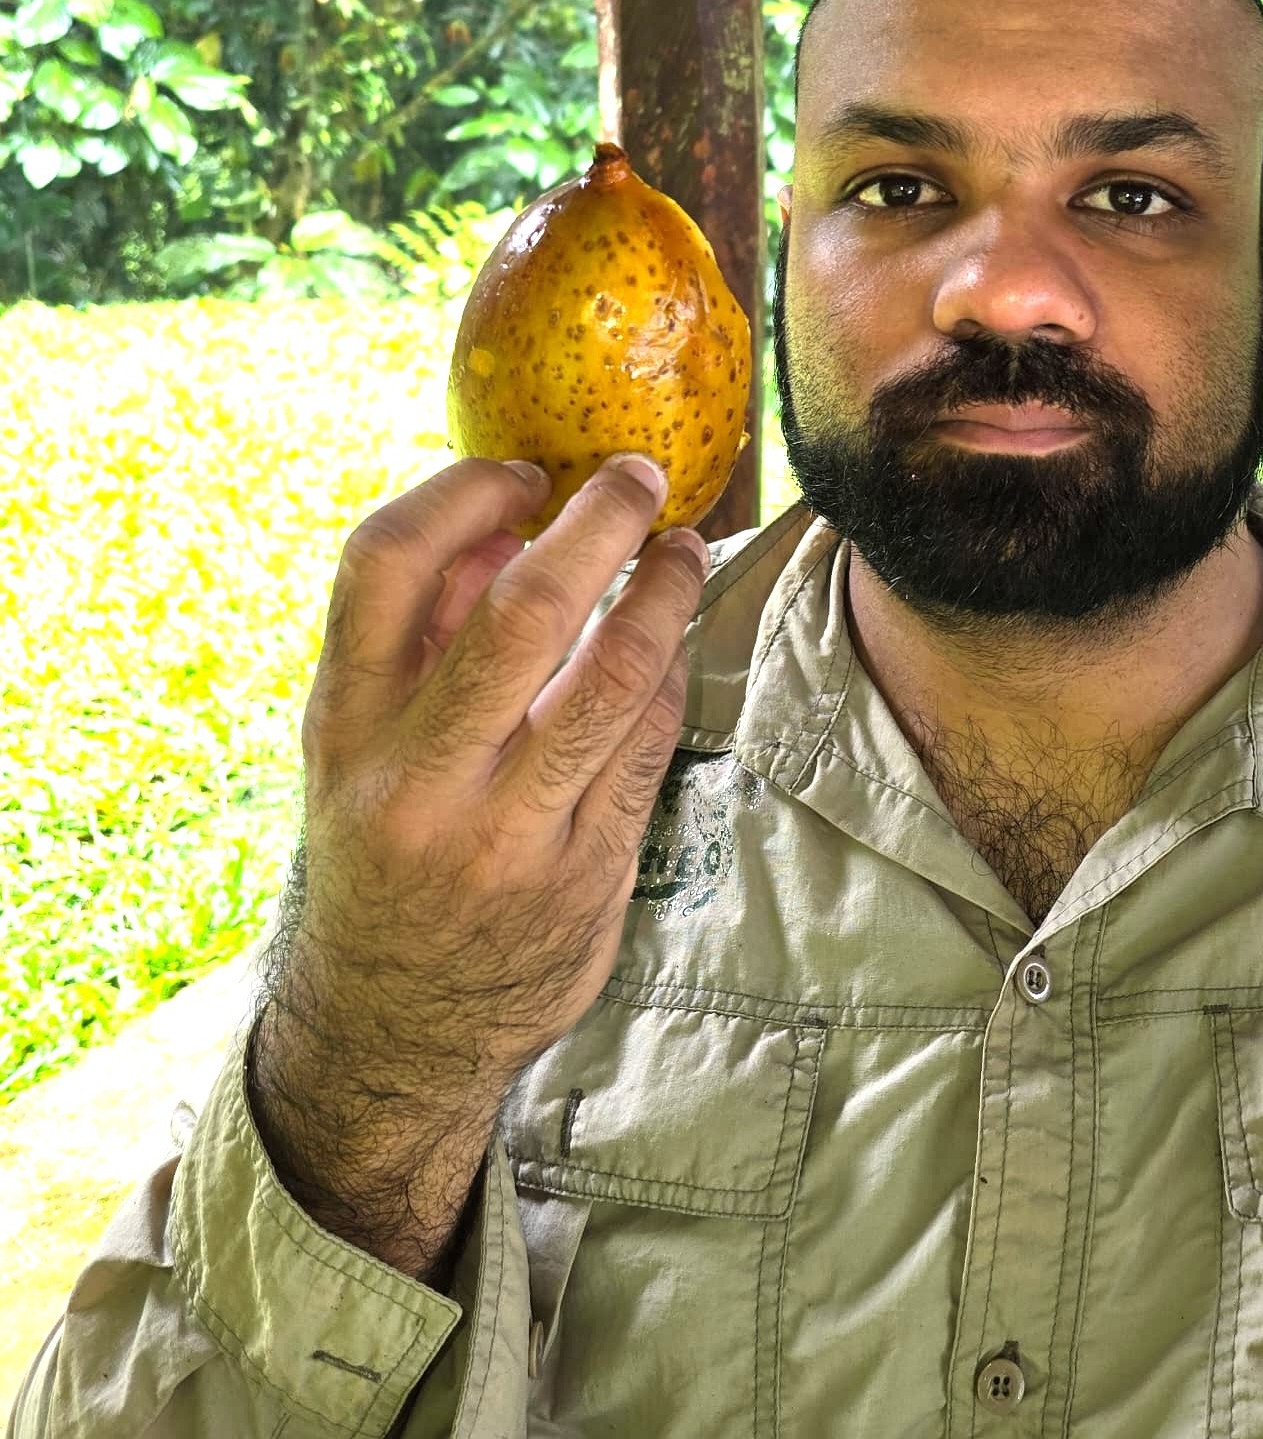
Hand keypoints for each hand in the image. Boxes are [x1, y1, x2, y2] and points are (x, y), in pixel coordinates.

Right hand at [250, 452, 706, 1277]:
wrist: (397, 1030)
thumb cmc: (381, 852)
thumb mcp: (357, 749)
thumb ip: (417, 634)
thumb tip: (504, 521)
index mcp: (343, 728)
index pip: (384, 567)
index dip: (460, 495)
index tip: (521, 469)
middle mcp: (420, 779)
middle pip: (523, 611)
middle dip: (598, 523)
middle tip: (640, 477)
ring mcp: (509, 832)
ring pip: (614, 676)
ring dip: (663, 592)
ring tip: (682, 549)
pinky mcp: (587, 873)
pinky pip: (647, 742)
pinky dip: (667, 675)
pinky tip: (670, 646)